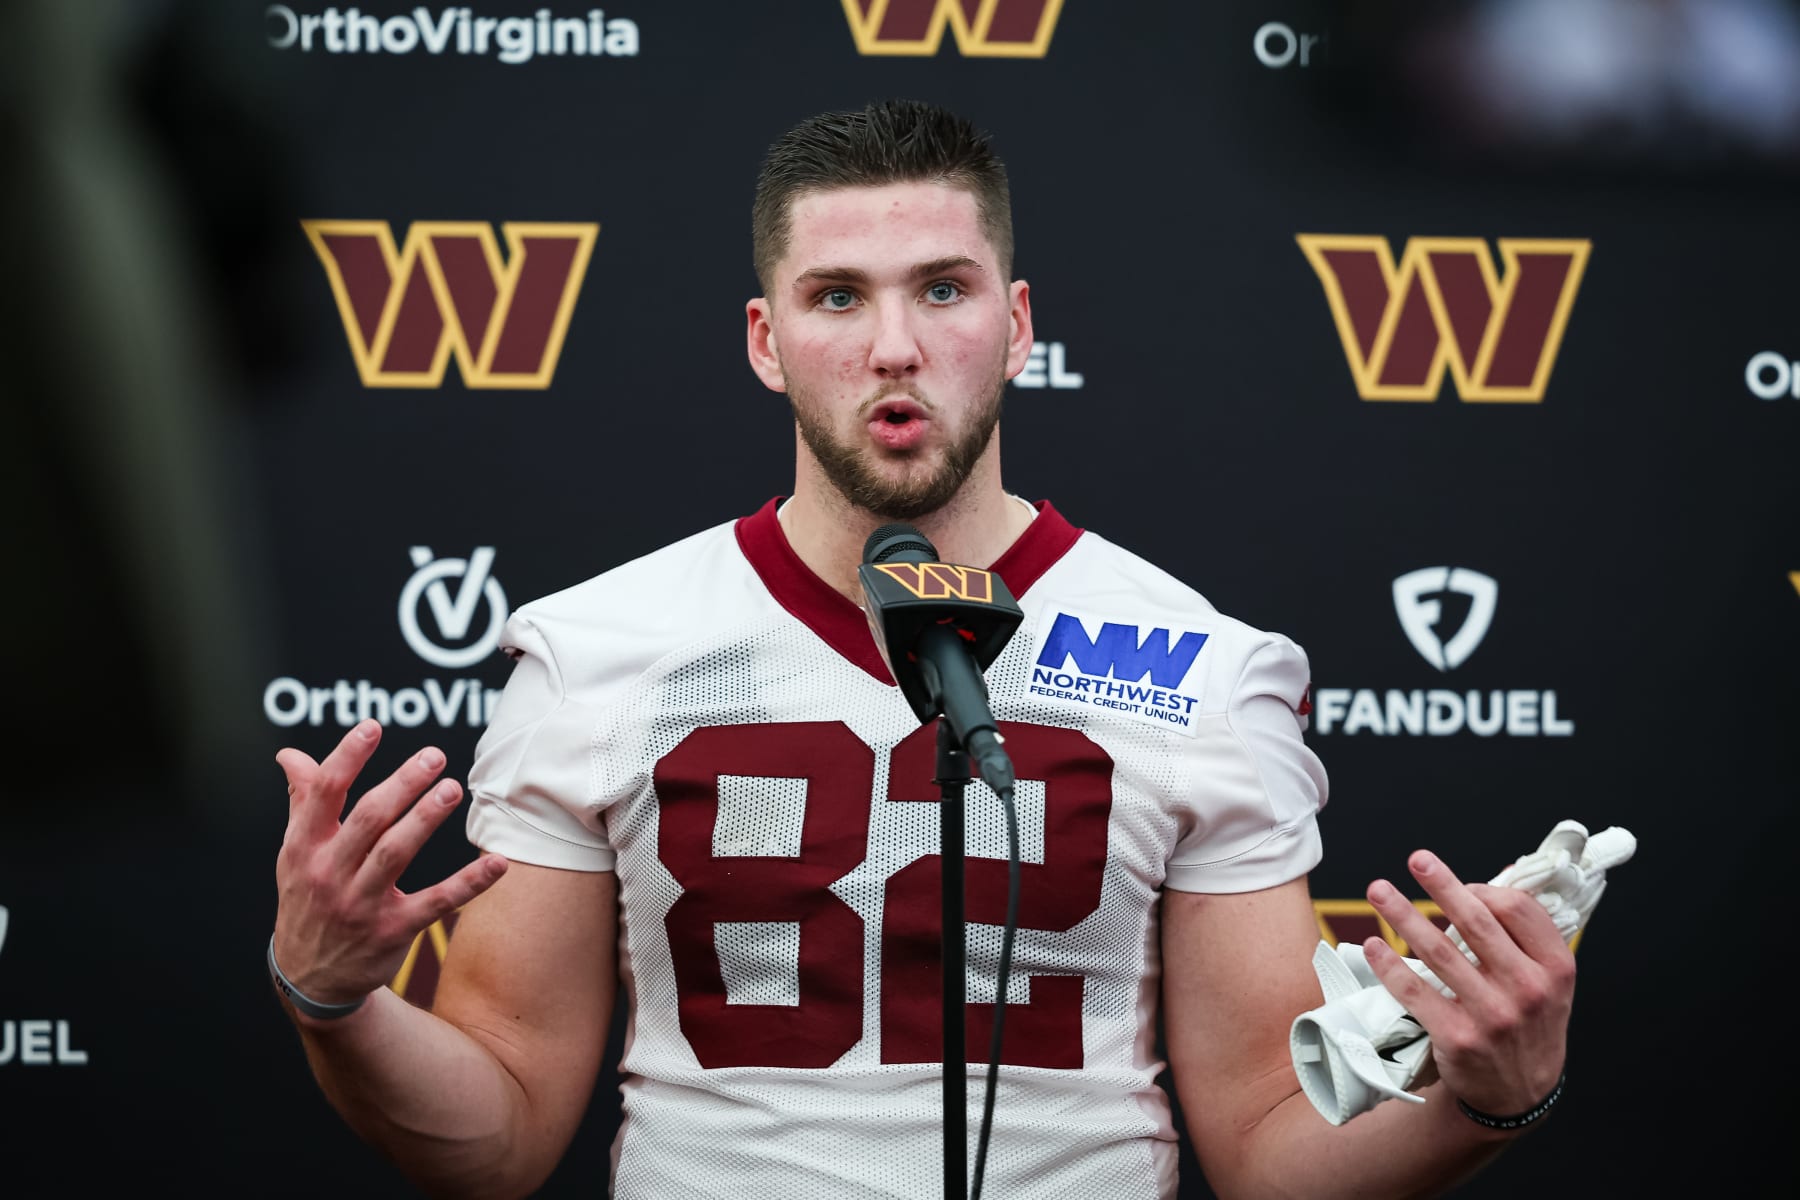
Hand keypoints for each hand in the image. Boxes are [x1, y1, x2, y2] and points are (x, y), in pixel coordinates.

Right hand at [273, 719, 507, 1010]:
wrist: (309, 978)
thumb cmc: (308, 899)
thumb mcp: (294, 854)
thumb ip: (301, 802)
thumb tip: (290, 755)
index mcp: (303, 848)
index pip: (323, 795)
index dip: (346, 758)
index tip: (372, 726)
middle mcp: (328, 874)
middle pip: (367, 820)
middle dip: (401, 785)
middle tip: (434, 757)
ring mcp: (360, 905)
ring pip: (395, 855)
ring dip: (425, 820)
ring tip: (452, 790)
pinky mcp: (391, 931)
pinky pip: (435, 903)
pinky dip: (469, 884)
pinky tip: (498, 863)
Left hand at [1362, 850, 1572, 1120]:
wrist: (1520, 1094)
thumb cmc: (1529, 1024)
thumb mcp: (1549, 982)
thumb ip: (1525, 937)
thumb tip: (1491, 880)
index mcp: (1555, 968)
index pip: (1518, 909)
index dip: (1485, 889)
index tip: (1461, 884)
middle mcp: (1527, 989)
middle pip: (1476, 922)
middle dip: (1442, 885)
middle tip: (1416, 859)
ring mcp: (1492, 1015)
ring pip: (1439, 951)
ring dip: (1402, 915)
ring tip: (1378, 890)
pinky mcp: (1457, 1037)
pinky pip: (1415, 991)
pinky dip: (1390, 964)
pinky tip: (1373, 944)